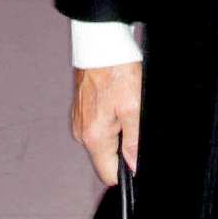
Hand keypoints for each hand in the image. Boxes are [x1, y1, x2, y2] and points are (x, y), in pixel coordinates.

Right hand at [71, 62, 142, 184]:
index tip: (137, 157)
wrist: (100, 44)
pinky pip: (99, 125)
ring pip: (103, 140)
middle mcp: (82, 132)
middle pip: (106, 157)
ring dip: (118, 130)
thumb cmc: (115, 69)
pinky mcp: (82, 110)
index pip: (108, 174)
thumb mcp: (133, 107)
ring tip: (125, 105)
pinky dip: (110, 117)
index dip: (126, 171)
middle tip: (133, 119)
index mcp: (94, 136)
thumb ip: (133, 141)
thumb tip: (133, 166)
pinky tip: (117, 100)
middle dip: (123, 145)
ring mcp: (80, 121)